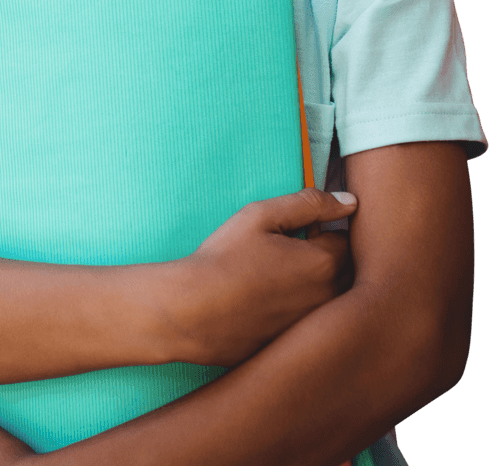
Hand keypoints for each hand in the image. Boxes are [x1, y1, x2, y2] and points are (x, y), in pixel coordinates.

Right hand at [180, 187, 357, 365]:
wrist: (195, 310)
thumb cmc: (225, 258)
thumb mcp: (261, 216)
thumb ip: (308, 204)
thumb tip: (351, 201)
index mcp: (324, 263)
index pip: (346, 240)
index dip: (323, 231)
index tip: (298, 233)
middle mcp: (330, 298)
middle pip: (347, 271)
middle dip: (328, 258)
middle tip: (289, 253)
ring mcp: (316, 326)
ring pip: (334, 300)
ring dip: (318, 286)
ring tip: (280, 278)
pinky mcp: (300, 344)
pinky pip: (314, 323)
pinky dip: (301, 310)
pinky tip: (270, 303)